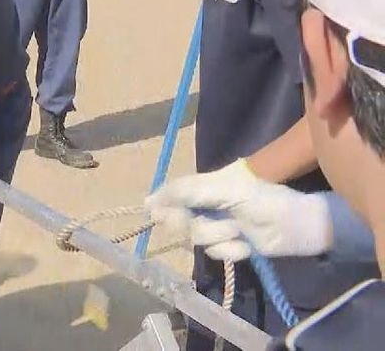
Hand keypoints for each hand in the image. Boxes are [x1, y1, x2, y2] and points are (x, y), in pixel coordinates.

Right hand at [146, 159, 333, 261]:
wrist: (297, 225)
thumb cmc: (262, 198)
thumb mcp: (222, 189)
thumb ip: (185, 192)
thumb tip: (147, 201)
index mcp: (201, 189)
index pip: (170, 196)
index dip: (162, 205)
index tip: (157, 212)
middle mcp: (205, 209)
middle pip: (179, 222)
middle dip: (197, 224)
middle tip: (218, 221)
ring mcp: (217, 229)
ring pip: (196, 240)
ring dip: (219, 237)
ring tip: (239, 231)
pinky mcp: (230, 248)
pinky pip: (215, 254)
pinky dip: (231, 251)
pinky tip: (246, 246)